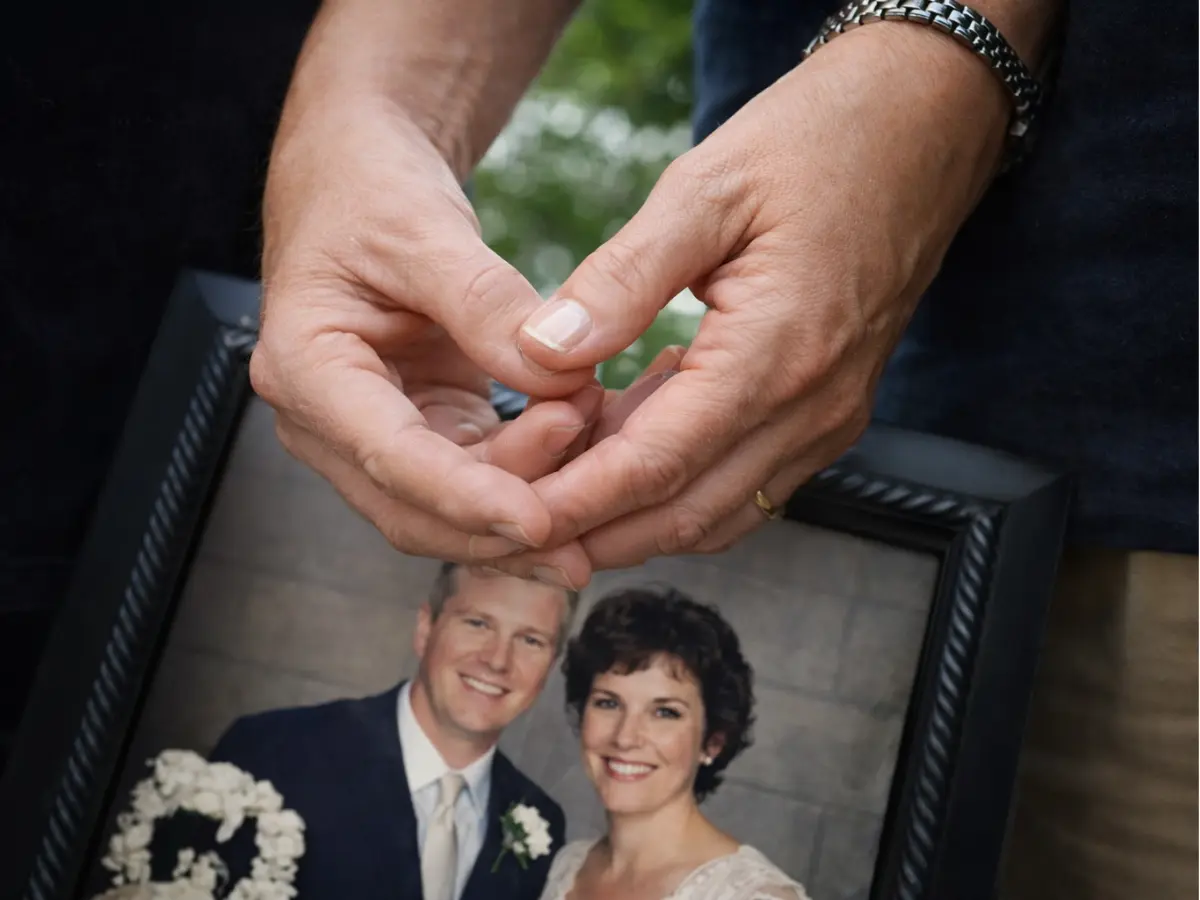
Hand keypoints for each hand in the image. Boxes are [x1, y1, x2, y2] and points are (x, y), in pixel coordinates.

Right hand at [249, 85, 596, 574]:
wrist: (358, 179)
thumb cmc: (370, 190)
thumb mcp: (424, 228)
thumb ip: (485, 304)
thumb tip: (557, 373)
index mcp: (307, 368)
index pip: (389, 458)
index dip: (466, 499)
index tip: (539, 523)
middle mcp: (328, 419)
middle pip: (415, 510)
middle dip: (504, 521)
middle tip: (596, 501)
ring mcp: (371, 431)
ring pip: (451, 505)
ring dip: (528, 489)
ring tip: (597, 421)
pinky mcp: (419, 428)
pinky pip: (478, 472)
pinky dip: (531, 466)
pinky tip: (583, 430)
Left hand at [489, 26, 1011, 576]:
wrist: (923, 128)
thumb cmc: (816, 143)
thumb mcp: (705, 187)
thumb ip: (622, 278)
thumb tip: (542, 351)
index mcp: (776, 354)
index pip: (658, 465)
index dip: (578, 502)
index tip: (513, 519)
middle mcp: (811, 408)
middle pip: (686, 512)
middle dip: (597, 534)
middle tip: (519, 530)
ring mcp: (828, 419)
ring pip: (718, 512)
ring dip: (635, 520)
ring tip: (559, 498)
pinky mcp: (830, 413)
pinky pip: (747, 482)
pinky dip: (679, 487)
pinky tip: (626, 448)